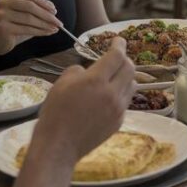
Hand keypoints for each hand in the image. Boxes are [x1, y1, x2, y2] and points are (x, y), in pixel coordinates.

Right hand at [0, 0, 62, 55]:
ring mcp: (2, 15)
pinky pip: (27, 29)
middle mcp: (3, 3)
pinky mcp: (4, 28)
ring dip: (45, 24)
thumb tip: (53, 8)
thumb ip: (35, 10)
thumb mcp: (22, 16)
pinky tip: (48, 33)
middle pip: (30, 6)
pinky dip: (40, 31)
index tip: (54, 10)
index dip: (43, 2)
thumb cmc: (10, 27)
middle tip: (58, 22)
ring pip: (29, 19)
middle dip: (46, 14)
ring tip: (55, 28)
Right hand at [29, 38, 135, 165]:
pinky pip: (125, 101)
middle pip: (130, 68)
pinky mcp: (119, 121)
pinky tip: (108, 96)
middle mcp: (112, 93)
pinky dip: (120, 93)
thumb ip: (79, 71)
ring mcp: (118, 109)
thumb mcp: (61, 83)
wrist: (59, 146)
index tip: (118, 40)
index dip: (119, 45)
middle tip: (116, 57)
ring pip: (131, 85)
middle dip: (124, 59)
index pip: (116, 56)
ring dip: (125, 76)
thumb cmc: (55, 113)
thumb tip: (88, 71)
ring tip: (113, 76)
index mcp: (96, 81)